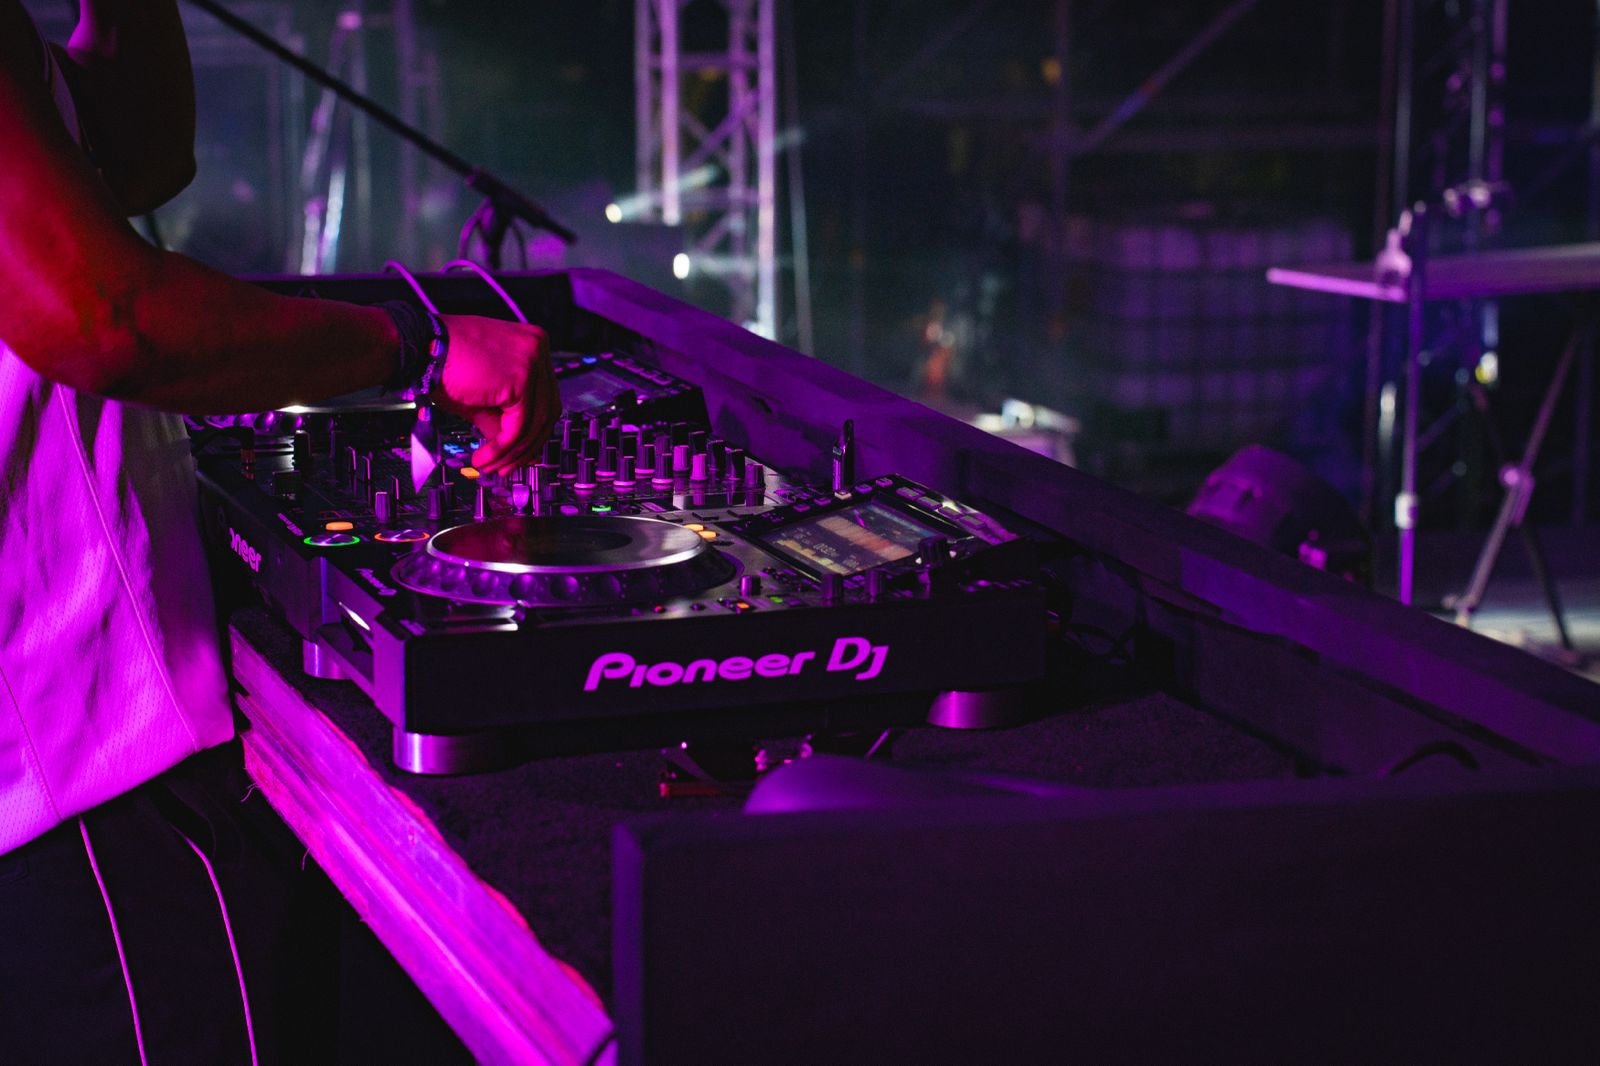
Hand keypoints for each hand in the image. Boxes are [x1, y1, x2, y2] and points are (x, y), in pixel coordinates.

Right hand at [434, 314, 557, 473]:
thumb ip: (504, 420)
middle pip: (548, 411)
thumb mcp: (483, 397)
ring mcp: (533, 360)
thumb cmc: (444, 364)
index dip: (534, 432)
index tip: (519, 454)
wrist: (420, 347)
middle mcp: (537, 347)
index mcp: (531, 344)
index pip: (546, 398)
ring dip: (512, 452)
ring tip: (490, 466)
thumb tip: (522, 450)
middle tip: (506, 467)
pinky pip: (519, 426)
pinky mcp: (522, 377)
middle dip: (527, 446)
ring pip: (536, 423)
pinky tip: (484, 457)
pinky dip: (502, 448)